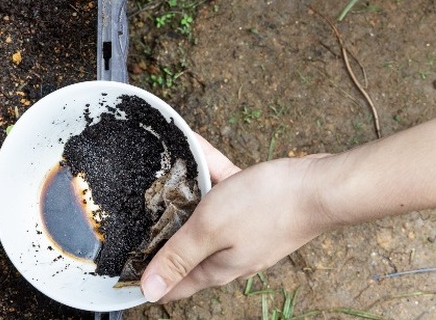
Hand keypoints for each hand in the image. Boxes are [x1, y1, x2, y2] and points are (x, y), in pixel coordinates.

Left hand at [141, 151, 331, 302]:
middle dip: (159, 232)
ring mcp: (243, 230)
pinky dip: (208, 172)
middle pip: (184, 246)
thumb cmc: (266, 207)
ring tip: (161, 175)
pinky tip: (196, 149)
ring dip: (183, 194)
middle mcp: (228, 253)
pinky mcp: (254, 207)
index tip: (121, 268)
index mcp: (215, 267)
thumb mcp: (210, 230)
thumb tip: (150, 292)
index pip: (174, 285)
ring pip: (202, 213)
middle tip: (133, 215)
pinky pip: (221, 188)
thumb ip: (178, 257)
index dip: (147, 279)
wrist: (320, 186)